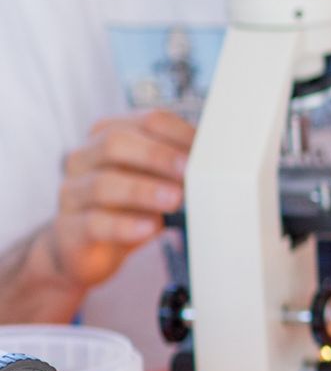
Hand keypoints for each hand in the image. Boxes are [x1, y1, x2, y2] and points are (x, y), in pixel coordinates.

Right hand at [36, 112, 193, 296]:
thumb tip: (222, 162)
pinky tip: (150, 227)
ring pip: (104, 184)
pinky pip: (94, 222)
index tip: (209, 152)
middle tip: (189, 172)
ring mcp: (72, 193)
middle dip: (157, 155)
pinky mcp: (69, 229)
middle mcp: (84, 158)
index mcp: (109, 135)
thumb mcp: (156, 180)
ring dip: (144, 190)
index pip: (147, 121)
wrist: (87, 250)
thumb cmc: (130, 207)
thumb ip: (178, 166)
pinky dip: (125, 225)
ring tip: (175, 200)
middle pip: (116, 143)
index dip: (180, 134)